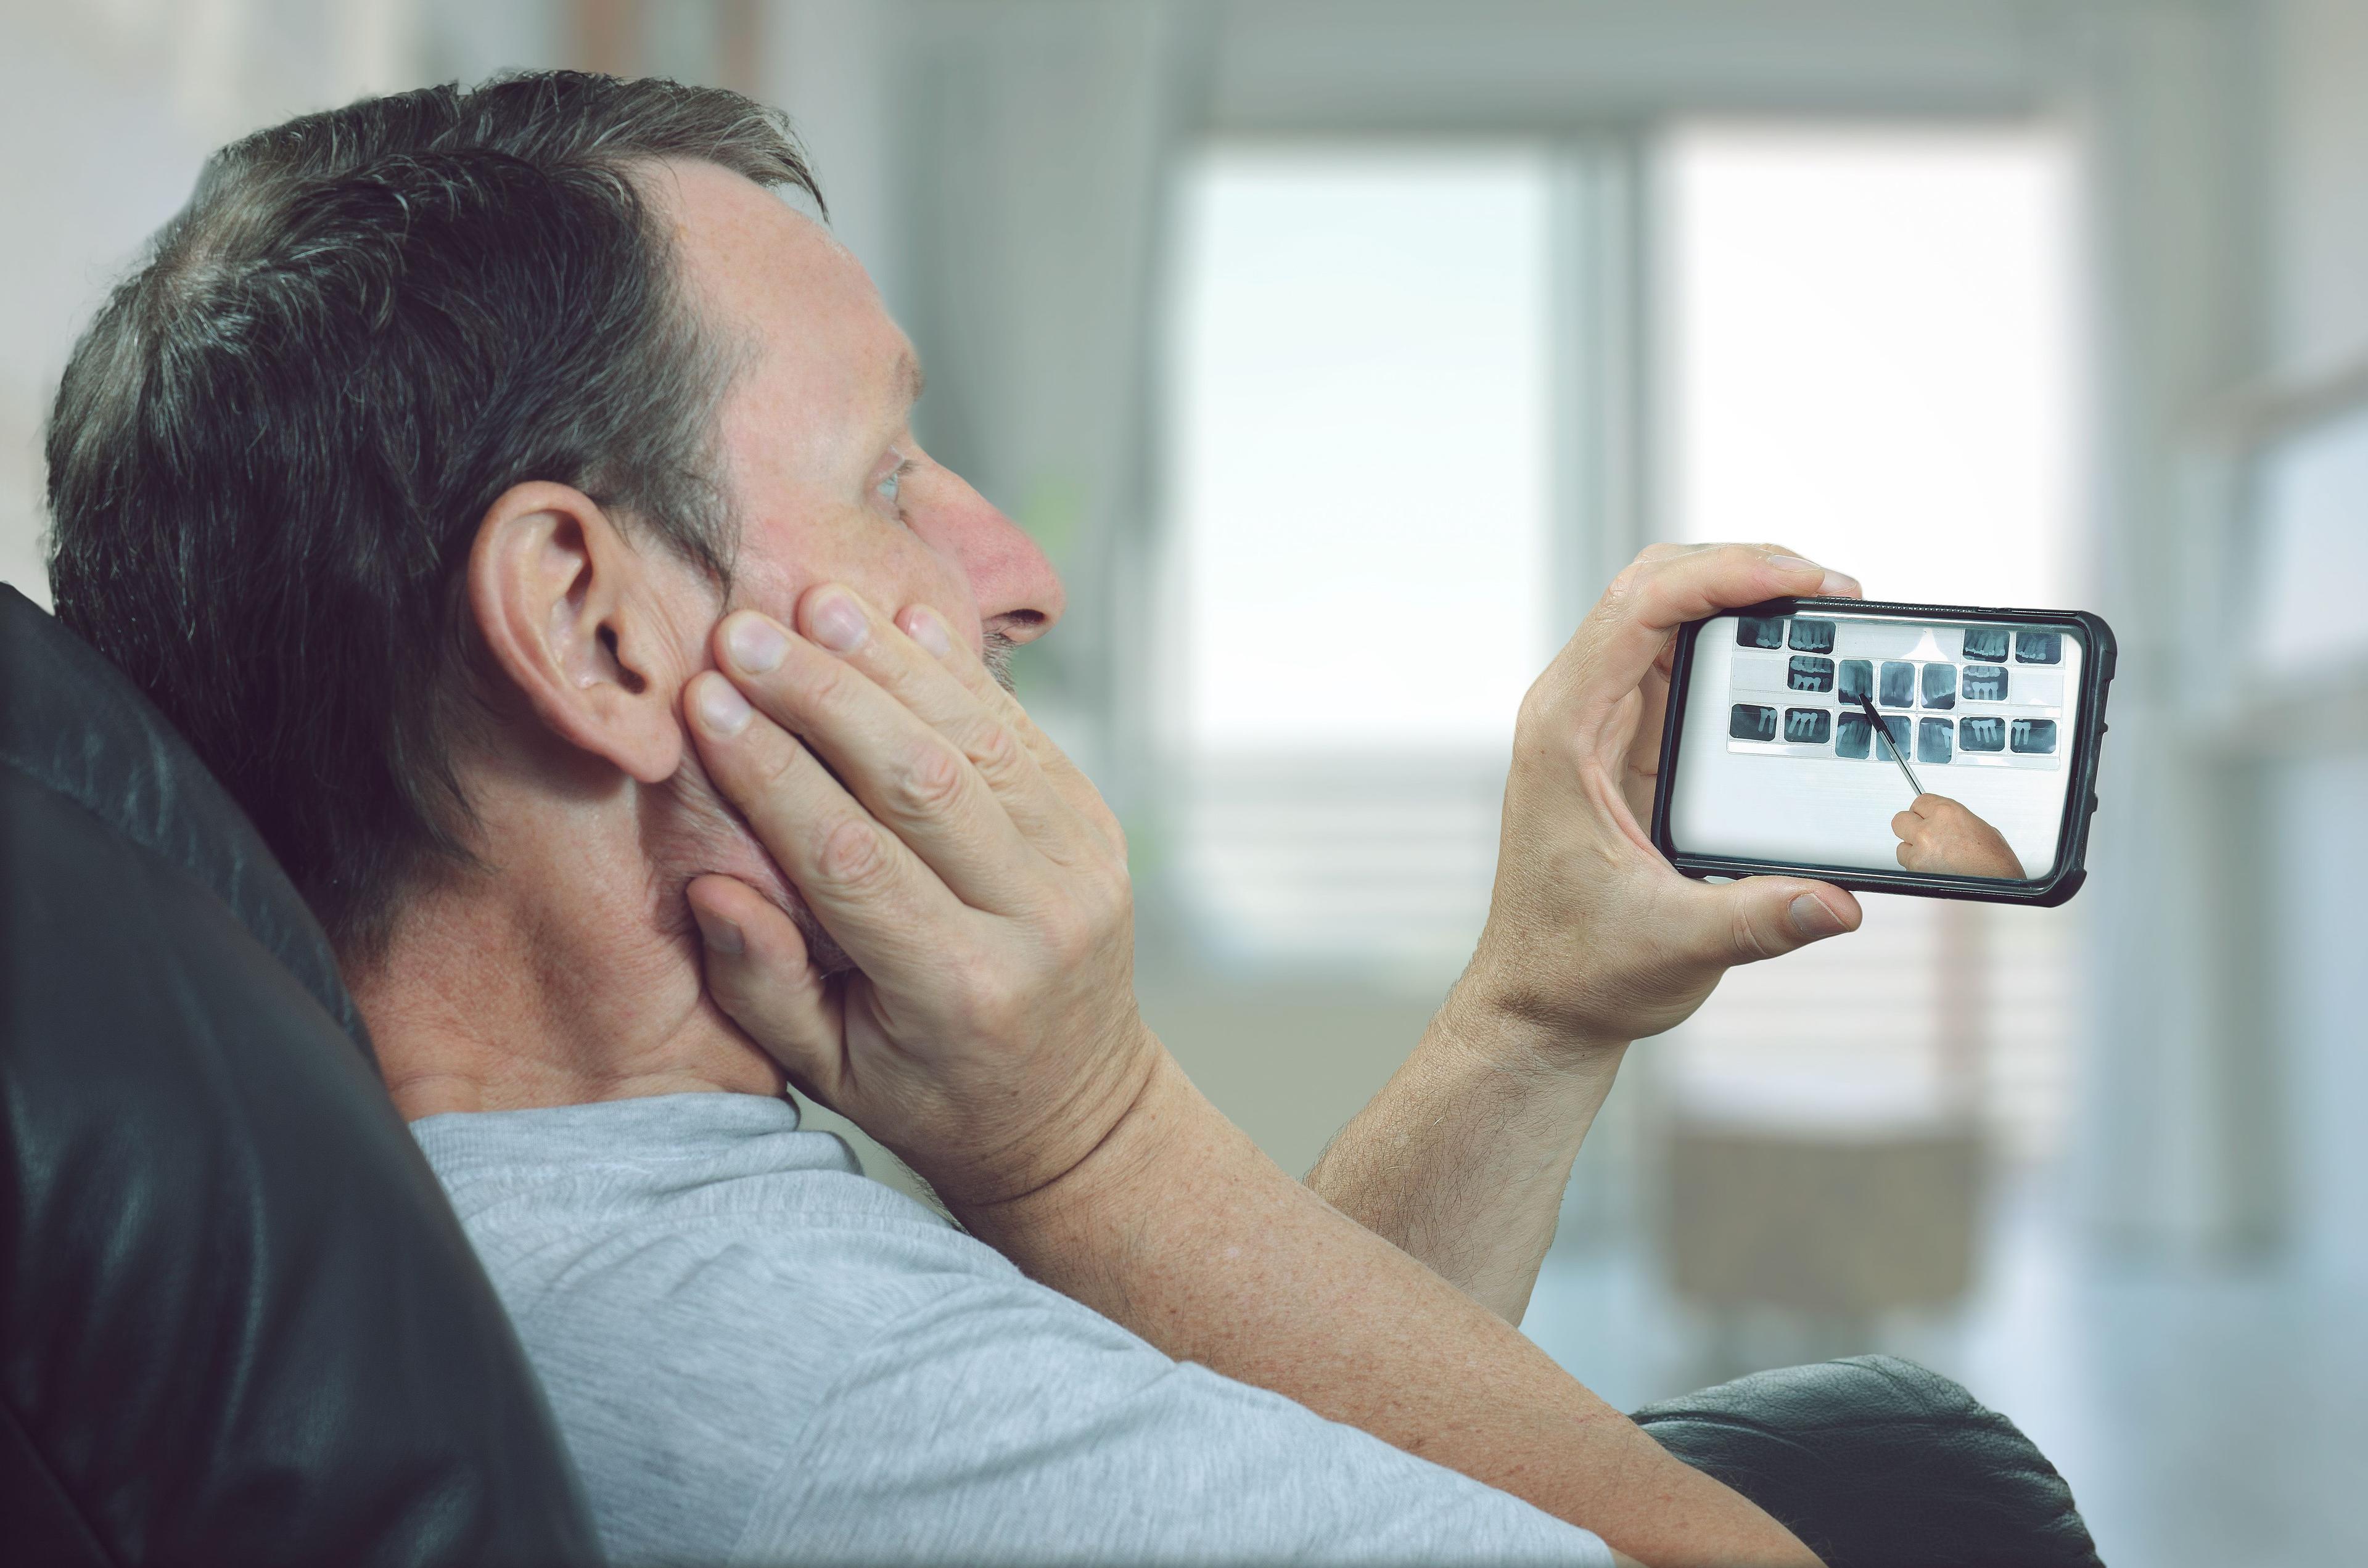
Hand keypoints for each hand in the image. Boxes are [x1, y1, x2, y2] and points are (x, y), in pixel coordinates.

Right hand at [677, 584, 1156, 1213]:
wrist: (1073, 1109)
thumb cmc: (930, 1094)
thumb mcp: (831, 1072)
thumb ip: (764, 983)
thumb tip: (711, 882)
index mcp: (959, 990)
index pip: (849, 857)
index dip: (772, 772)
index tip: (704, 701)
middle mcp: (1033, 921)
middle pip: (917, 779)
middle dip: (822, 696)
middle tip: (743, 632)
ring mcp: (1079, 867)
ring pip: (976, 739)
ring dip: (890, 662)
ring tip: (814, 602)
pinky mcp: (1097, 830)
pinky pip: (1021, 735)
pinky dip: (959, 673)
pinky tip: (900, 617)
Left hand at [1461, 543, 1868, 1052]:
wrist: (1543, 1003)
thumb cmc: (1580, 967)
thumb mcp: (1675, 947)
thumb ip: (1759, 919)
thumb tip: (1838, 899)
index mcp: (1565, 732)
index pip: (1638, 608)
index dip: (1724, 575)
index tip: (1802, 580)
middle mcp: (1576, 709)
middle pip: (1655, 587)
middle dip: (1745, 569)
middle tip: (1834, 592)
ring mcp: (1602, 720)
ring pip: (1668, 612)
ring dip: (1744, 596)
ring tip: (1826, 612)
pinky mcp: (1630, 739)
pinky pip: (1681, 659)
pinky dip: (1738, 641)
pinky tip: (1793, 658)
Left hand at [1893, 793, 2024, 877]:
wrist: (1998, 883)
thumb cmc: (1994, 859)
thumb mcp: (1977, 825)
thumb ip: (1951, 819)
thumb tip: (1940, 821)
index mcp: (1946, 812)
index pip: (1918, 801)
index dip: (1922, 811)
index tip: (1925, 816)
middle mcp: (1930, 829)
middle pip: (1900, 820)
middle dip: (1910, 827)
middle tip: (1922, 834)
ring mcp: (1920, 850)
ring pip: (1901, 845)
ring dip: (1912, 849)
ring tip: (1933, 855)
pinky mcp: (1916, 870)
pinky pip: (1906, 864)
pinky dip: (1916, 866)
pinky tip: (1934, 867)